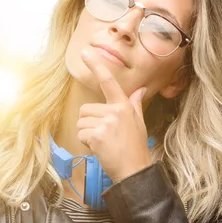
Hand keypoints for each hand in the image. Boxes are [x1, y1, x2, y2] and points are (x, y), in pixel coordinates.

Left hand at [76, 48, 151, 180]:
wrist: (134, 170)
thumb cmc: (135, 148)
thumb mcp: (138, 123)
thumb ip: (135, 104)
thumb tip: (140, 90)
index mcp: (124, 106)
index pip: (109, 81)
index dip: (97, 66)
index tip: (86, 53)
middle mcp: (115, 111)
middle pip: (86, 109)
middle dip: (89, 123)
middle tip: (105, 137)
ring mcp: (106, 122)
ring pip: (81, 122)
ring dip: (87, 134)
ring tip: (103, 143)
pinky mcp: (97, 134)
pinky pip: (81, 134)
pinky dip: (86, 144)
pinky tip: (100, 149)